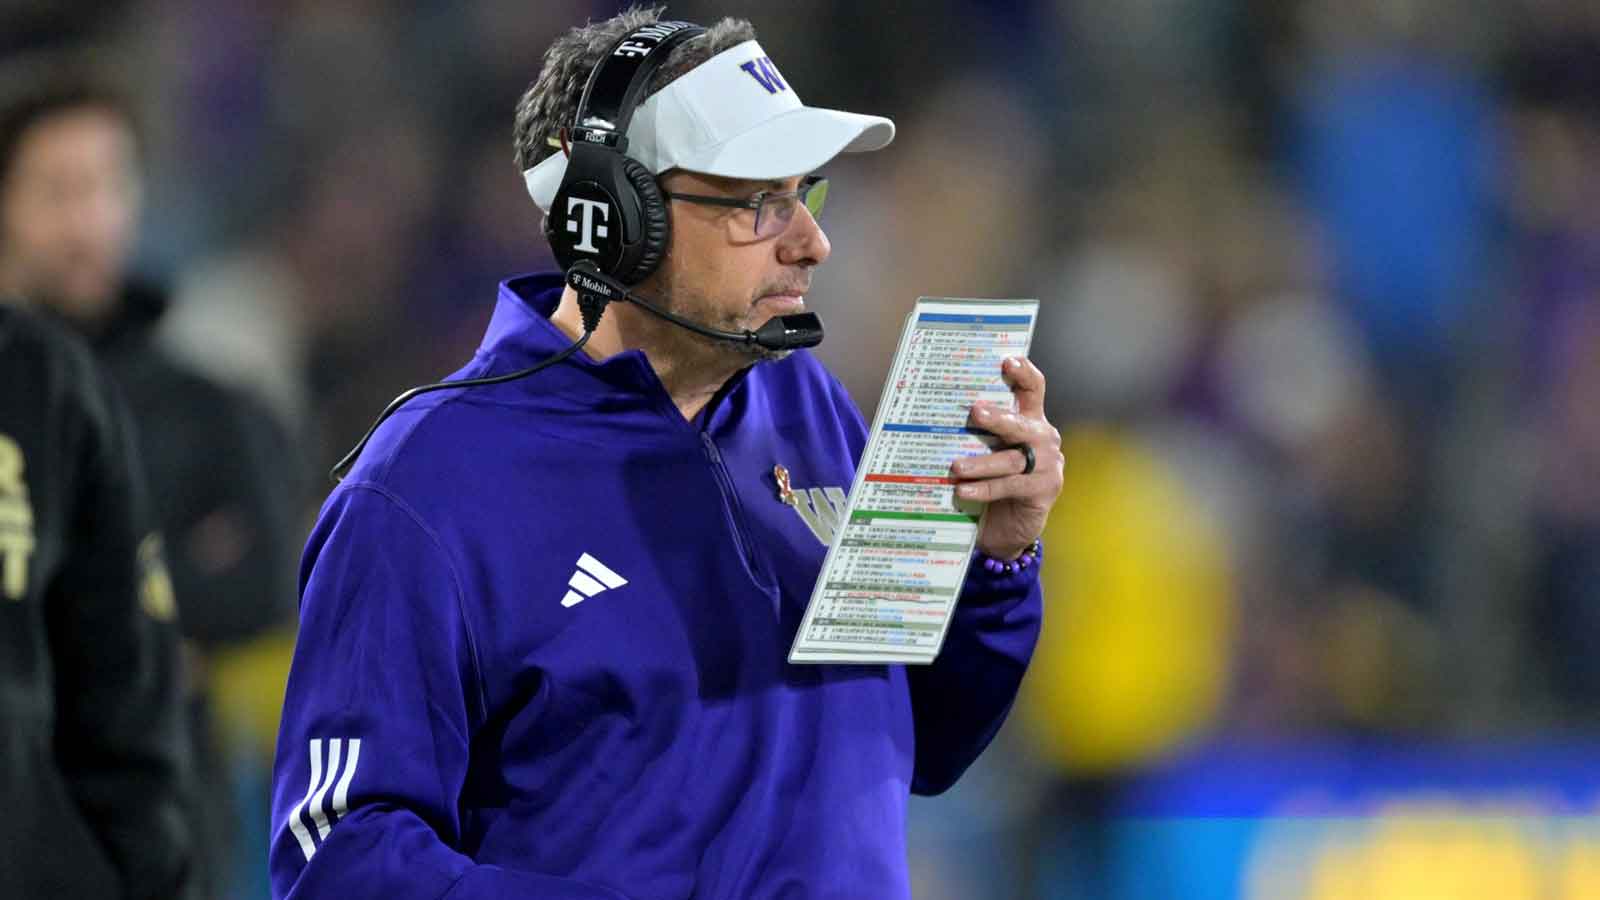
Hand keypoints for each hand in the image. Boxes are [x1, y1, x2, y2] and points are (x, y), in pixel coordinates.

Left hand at [949, 357, 1063, 559]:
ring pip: (1012, 459)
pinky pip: (1011, 486)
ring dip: (982, 463)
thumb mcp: (983, 451)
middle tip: (974, 412)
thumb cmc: (989, 481)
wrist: (1007, 528)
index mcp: (1030, 419)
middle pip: (1020, 423)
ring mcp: (1047, 465)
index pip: (1033, 388)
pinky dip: (985, 488)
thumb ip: (972, 433)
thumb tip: (930, 411)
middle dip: (998, 418)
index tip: (1006, 361)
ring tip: (956, 466)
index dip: (1023, 372)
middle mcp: (1043, 438)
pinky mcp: (1044, 490)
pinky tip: (963, 490)